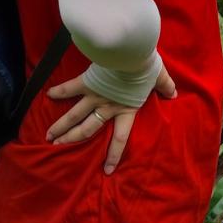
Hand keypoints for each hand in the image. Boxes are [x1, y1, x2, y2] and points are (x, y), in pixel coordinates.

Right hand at [45, 63, 178, 174]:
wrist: (131, 51)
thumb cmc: (146, 66)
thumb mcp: (159, 77)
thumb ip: (165, 86)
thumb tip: (173, 94)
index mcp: (126, 109)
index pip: (120, 139)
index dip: (114, 156)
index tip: (107, 171)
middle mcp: (108, 107)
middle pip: (87, 129)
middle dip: (72, 140)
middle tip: (59, 148)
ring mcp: (95, 95)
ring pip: (74, 115)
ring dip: (61, 125)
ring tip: (49, 135)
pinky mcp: (87, 81)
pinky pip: (71, 88)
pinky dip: (59, 91)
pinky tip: (48, 94)